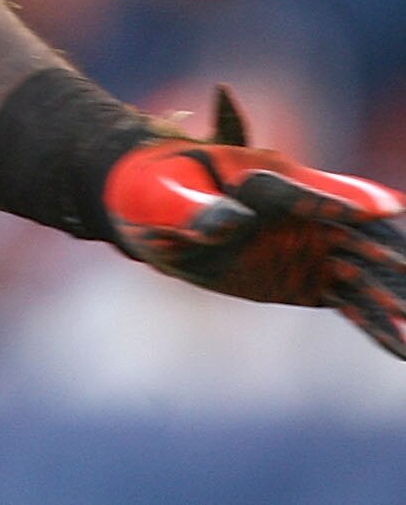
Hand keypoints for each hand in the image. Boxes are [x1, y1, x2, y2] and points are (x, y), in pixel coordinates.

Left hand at [106, 88, 405, 357]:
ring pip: (360, 274)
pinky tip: (398, 344)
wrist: (144, 208)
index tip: (385, 209)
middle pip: (357, 235)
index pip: (317, 194)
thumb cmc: (154, 189)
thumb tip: (231, 226)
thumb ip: (199, 210)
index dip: (349, 204)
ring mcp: (306, 246)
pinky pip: (346, 300)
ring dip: (388, 299)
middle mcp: (300, 213)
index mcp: (271, 179)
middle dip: (387, 259)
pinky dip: (372, 321)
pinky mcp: (303, 277)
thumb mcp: (168, 197)